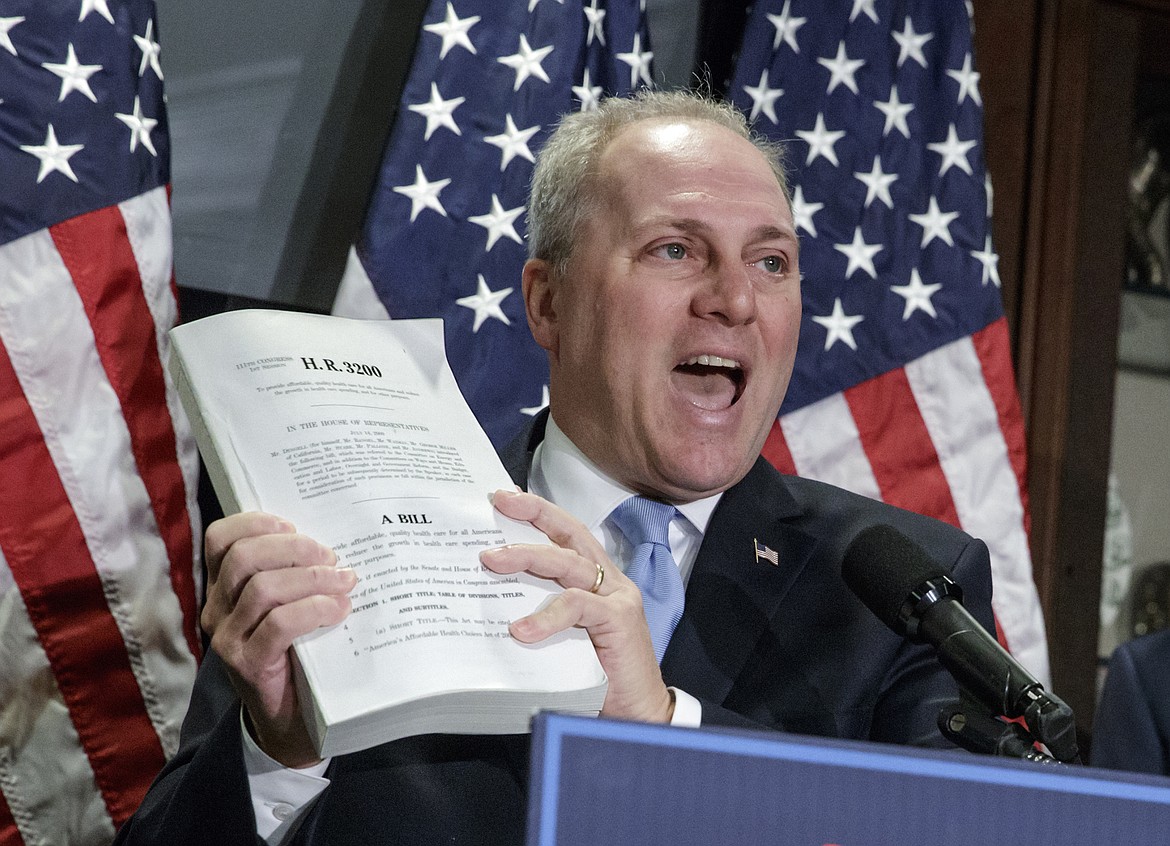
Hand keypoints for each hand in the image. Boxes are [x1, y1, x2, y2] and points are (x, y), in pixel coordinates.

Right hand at [201, 512, 355, 766]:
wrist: (292, 722)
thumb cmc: (298, 652)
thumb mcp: (289, 606)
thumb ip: (295, 574)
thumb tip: (332, 542)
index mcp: (223, 588)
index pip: (220, 539)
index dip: (256, 522)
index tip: (294, 524)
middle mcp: (217, 611)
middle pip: (243, 558)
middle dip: (293, 548)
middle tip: (331, 556)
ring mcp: (228, 640)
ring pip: (263, 589)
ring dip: (312, 579)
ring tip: (344, 582)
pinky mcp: (247, 665)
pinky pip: (279, 625)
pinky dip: (315, 609)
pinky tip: (340, 609)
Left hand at [480, 490, 673, 722]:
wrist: (635, 715)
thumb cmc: (594, 678)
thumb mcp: (559, 637)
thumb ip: (538, 613)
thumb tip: (487, 599)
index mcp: (595, 580)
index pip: (566, 533)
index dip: (538, 511)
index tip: (503, 497)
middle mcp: (609, 581)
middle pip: (570, 534)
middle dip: (533, 514)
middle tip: (498, 505)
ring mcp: (618, 598)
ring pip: (570, 564)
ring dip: (528, 557)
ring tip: (493, 561)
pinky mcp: (620, 620)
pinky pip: (578, 607)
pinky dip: (548, 616)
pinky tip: (521, 629)